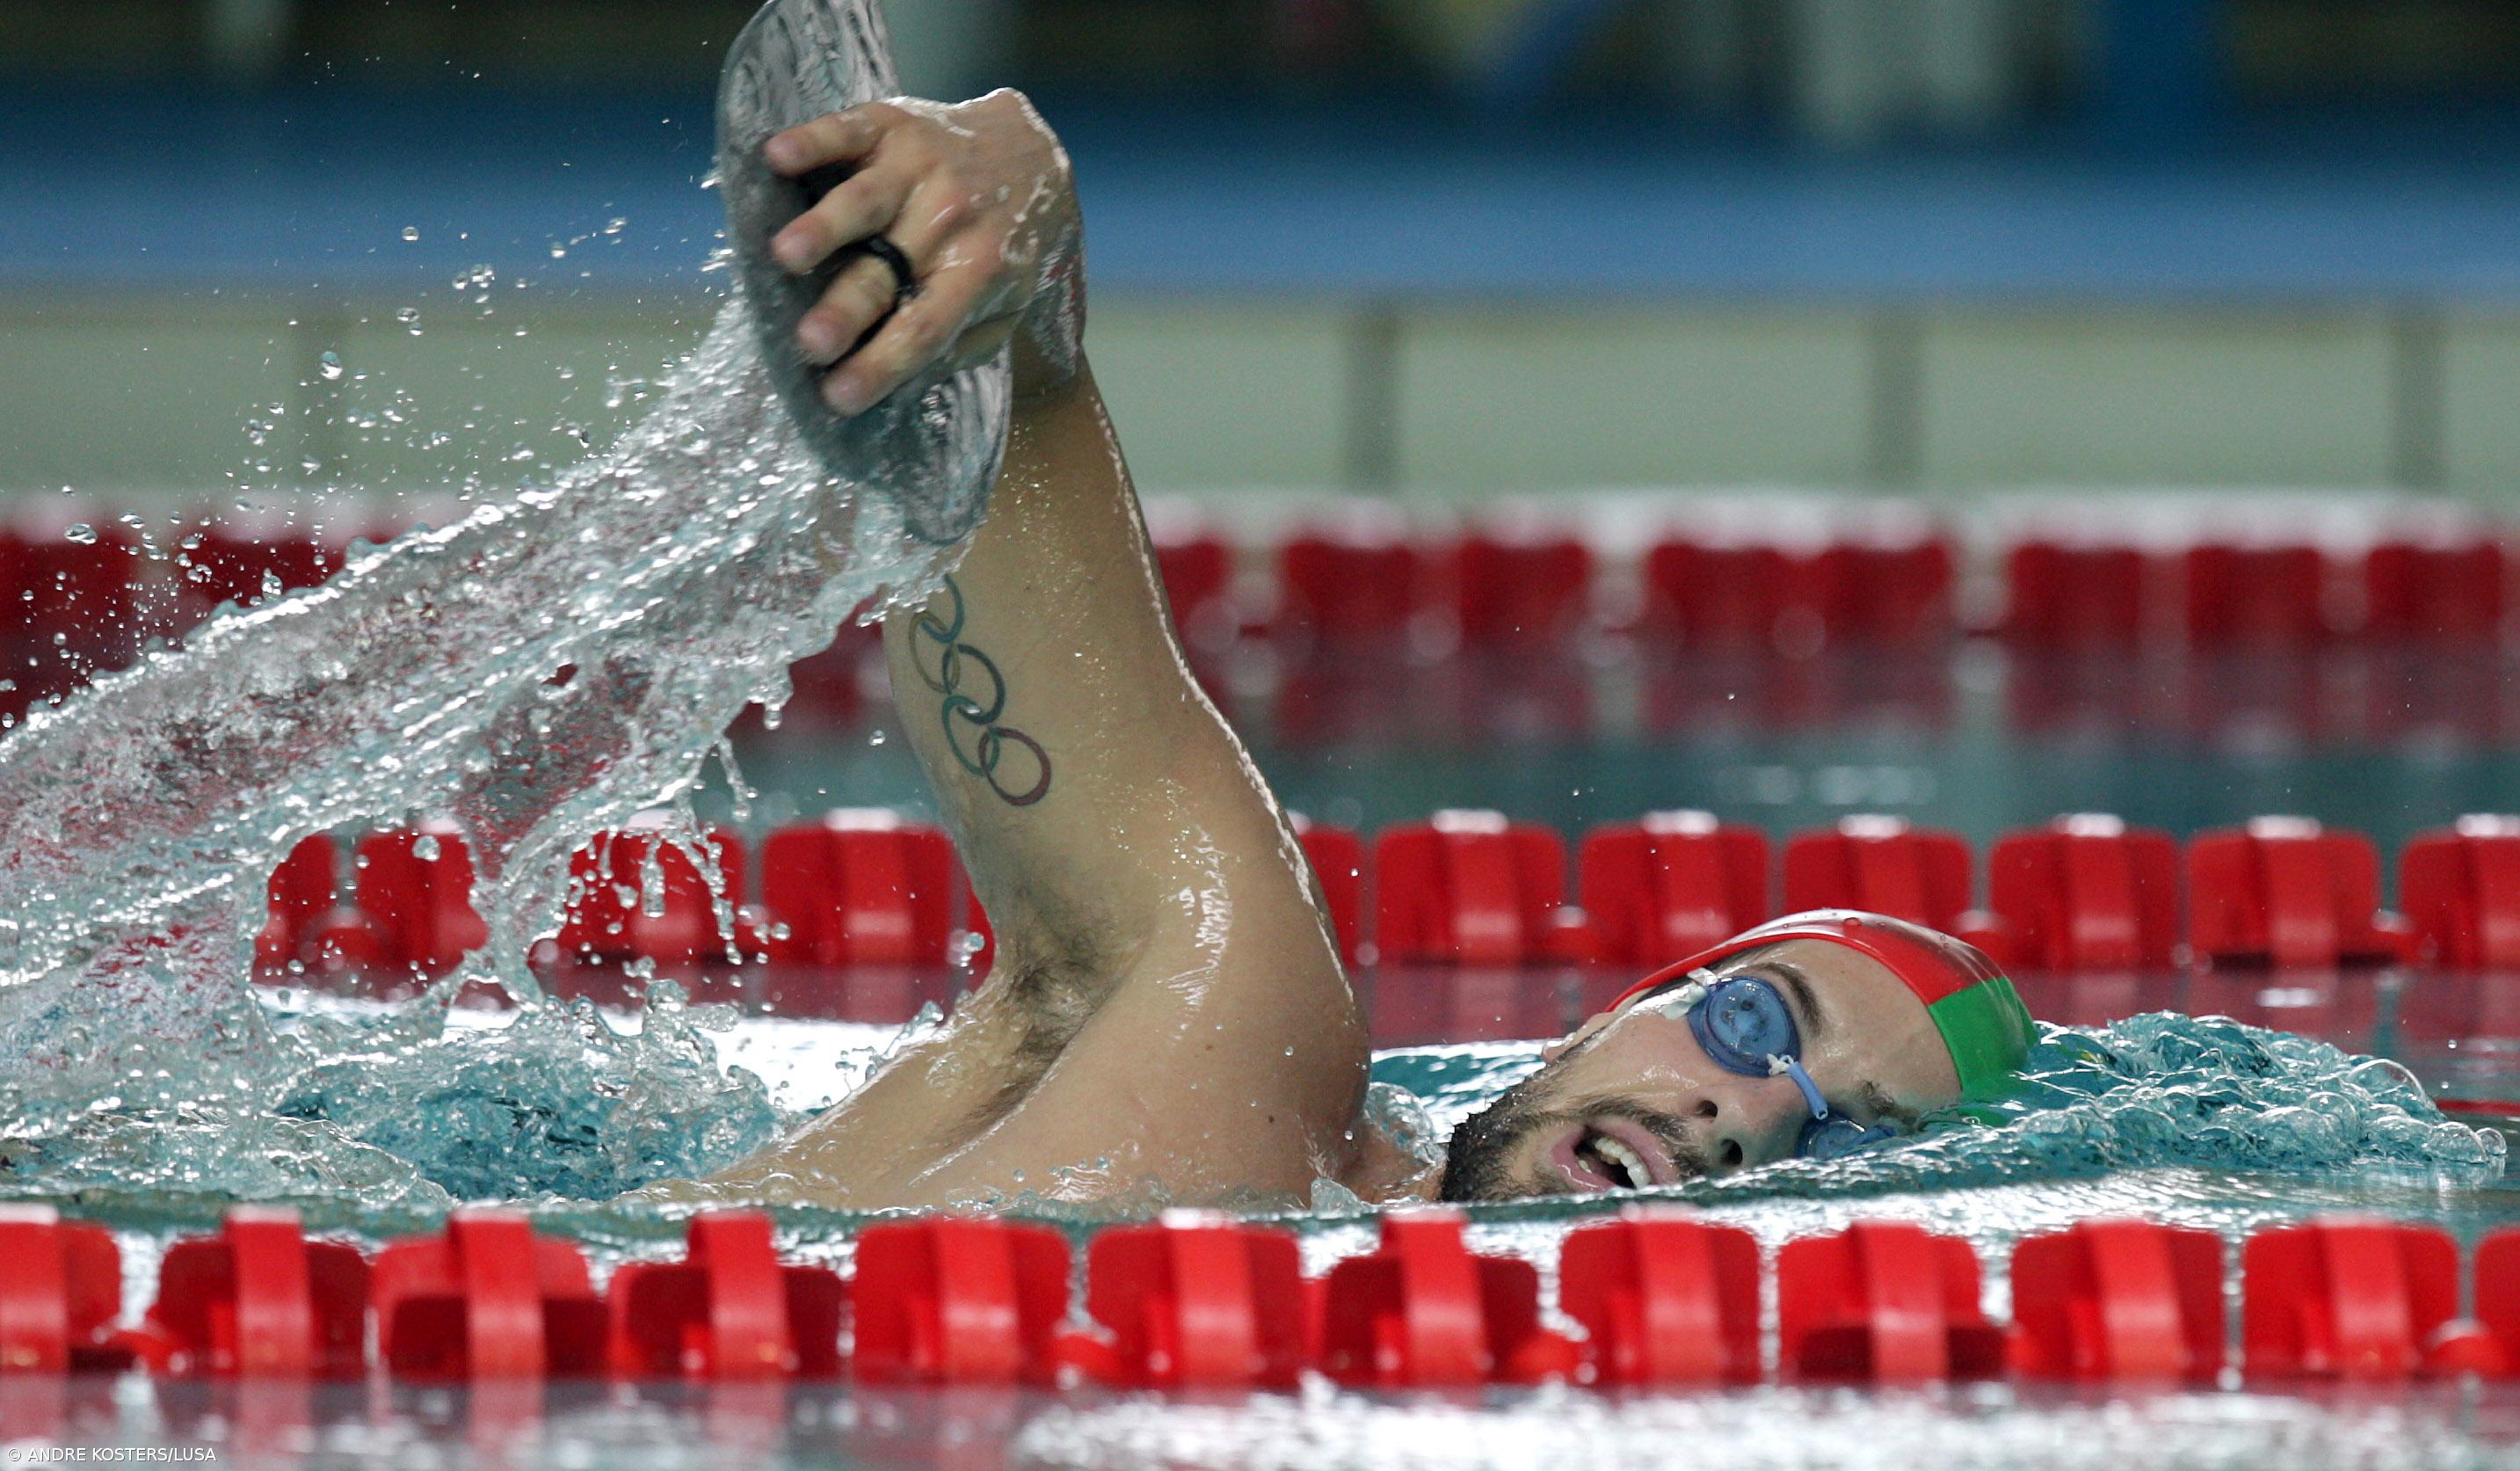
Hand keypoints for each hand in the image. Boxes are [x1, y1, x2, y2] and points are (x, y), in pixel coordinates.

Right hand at [763, 89, 1082, 413]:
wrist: (1029, 154)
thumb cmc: (1002, 244)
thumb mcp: (1005, 303)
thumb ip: (959, 341)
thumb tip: (899, 385)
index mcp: (976, 272)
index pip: (924, 327)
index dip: (882, 363)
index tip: (838, 398)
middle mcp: (948, 220)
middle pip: (887, 272)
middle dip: (846, 309)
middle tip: (808, 343)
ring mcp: (919, 168)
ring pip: (865, 200)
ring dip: (823, 227)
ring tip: (785, 255)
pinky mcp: (892, 126)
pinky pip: (849, 131)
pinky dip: (812, 141)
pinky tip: (777, 156)